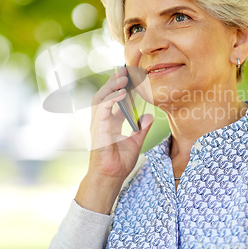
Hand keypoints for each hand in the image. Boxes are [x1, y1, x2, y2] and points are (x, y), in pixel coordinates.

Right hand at [75, 66, 152, 213]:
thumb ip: (142, 128)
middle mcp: (102, 120)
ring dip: (111, 85)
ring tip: (122, 76)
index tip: (131, 78)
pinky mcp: (97, 128)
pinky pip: (102, 108)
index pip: (114, 100)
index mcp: (109, 122)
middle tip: (126, 71)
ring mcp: (98, 123)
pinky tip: (122, 93)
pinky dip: (111, 99)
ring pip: (100, 97)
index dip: (122, 88)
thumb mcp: (135, 142)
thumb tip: (149, 115)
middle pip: (105, 94)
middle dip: (114, 82)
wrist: (110, 177)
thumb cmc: (119, 163)